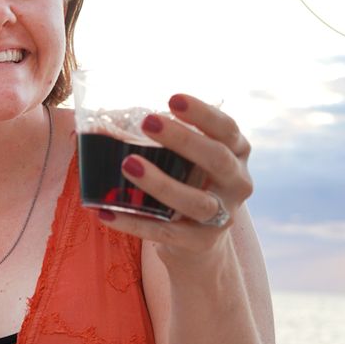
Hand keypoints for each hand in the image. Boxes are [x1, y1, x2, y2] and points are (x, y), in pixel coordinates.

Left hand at [92, 93, 251, 259]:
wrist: (198, 244)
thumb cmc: (188, 185)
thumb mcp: (191, 159)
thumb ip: (171, 139)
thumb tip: (111, 117)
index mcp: (237, 153)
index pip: (227, 129)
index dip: (203, 114)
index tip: (173, 99)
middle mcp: (237, 183)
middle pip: (217, 159)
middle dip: (183, 140)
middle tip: (147, 122)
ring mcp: (222, 216)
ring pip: (195, 200)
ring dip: (160, 182)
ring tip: (128, 164)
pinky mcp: (200, 243)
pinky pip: (166, 232)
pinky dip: (135, 224)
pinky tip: (107, 213)